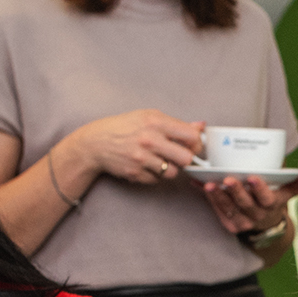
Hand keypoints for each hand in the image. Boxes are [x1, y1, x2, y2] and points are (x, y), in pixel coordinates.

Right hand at [52, 109, 204, 189]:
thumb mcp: (148, 117)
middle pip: (186, 158)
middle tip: (179, 156)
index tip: (193, 145)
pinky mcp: (136, 173)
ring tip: (159, 160)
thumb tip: (200, 126)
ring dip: (169, 168)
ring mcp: (142, 158)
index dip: (196, 143)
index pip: (191, 136)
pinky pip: (157, 180)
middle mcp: (150, 139)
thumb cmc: (124, 127)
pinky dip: (154, 175)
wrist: (96, 142)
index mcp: (155, 121)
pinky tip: (146, 165)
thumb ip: (175, 123)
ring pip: (173, 172)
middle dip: (185, 159)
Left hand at [199, 174, 294, 237]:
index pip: (268, 198)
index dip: (260, 189)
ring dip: (218, 197)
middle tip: (228, 179)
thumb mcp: (285, 188)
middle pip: (246, 204)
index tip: (252, 177)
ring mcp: (244, 222)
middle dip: (236, 191)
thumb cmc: (272, 193)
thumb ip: (293, 179)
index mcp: (273, 204)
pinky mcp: (231, 225)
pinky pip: (218, 212)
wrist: (264, 218)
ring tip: (208, 184)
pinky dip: (209, 198)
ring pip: (230, 210)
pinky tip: (200, 185)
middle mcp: (259, 215)